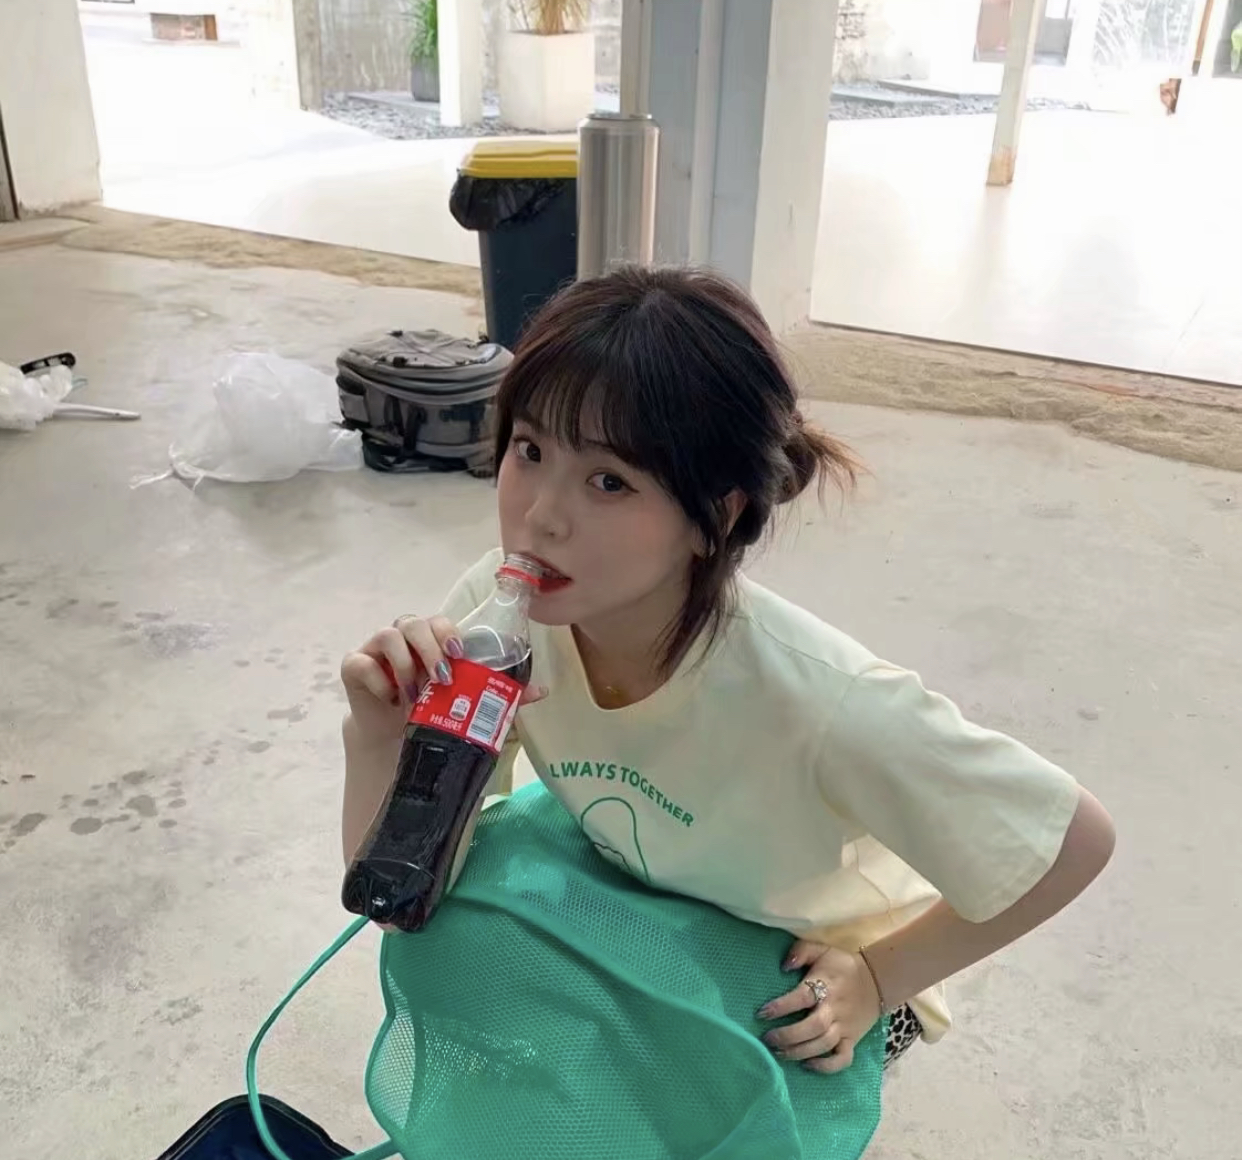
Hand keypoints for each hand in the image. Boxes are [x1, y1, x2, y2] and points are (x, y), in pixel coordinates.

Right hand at [340, 614, 546, 744]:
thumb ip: (500, 694)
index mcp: (432, 640)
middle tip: (442, 678)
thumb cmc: (432, 709)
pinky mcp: (354, 667)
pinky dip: (376, 679)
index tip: (460, 654)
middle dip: (429, 648)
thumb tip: (543, 690)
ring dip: (404, 665)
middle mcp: (404, 638)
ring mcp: (376, 650)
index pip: (439, 621)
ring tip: (415, 695)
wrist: (394, 738)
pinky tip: (390, 698)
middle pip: (413, 622)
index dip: (448, 632)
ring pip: (387, 636)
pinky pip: (360, 662)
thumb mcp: (466, 703)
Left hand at [756, 940, 881, 1073]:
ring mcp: (845, 1027)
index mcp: (826, 986)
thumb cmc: (841, 966)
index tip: (761, 1013)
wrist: (877, 979)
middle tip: (768, 1039)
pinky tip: (807, 1065)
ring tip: (779, 1053)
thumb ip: (800, 951)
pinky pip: (842, 1059)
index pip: (801, 998)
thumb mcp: (821, 950)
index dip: (781, 1007)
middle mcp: (835, 1009)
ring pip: (823, 1045)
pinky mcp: (853, 1040)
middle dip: (788, 1036)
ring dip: (799, 1052)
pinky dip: (826, 1067)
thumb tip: (784, 966)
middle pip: (813, 1027)